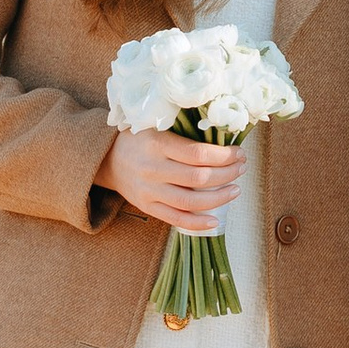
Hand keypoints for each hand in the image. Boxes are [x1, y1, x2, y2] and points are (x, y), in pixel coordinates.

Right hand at [100, 126, 245, 230]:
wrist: (106, 158)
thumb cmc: (139, 138)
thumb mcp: (157, 125)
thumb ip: (184, 131)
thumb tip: (224, 137)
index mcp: (157, 144)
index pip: (199, 154)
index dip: (224, 156)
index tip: (239, 153)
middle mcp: (153, 169)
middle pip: (199, 178)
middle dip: (227, 174)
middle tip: (241, 168)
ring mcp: (149, 191)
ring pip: (191, 201)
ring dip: (219, 198)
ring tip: (235, 190)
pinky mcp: (147, 207)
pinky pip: (176, 219)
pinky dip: (198, 223)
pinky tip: (215, 220)